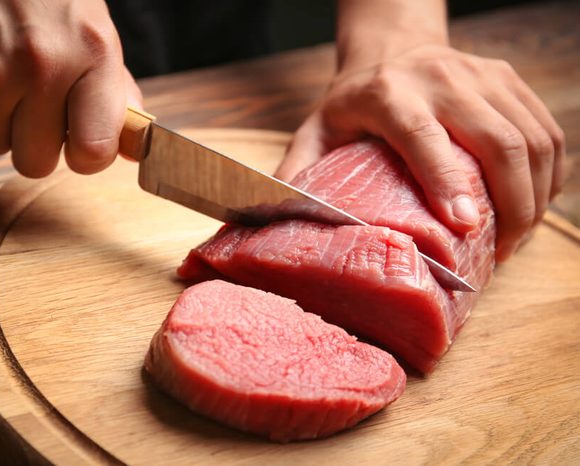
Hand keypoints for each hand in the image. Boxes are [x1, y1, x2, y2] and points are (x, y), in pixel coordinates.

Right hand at [0, 0, 141, 177]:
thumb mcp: (95, 29)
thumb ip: (114, 90)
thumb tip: (132, 145)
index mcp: (92, 55)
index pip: (94, 151)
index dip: (85, 157)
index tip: (78, 143)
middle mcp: (44, 66)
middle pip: (35, 163)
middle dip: (34, 143)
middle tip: (34, 107)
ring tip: (3, 77)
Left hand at [276, 44, 564, 260]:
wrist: (391, 50)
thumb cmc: (352, 103)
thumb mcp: (315, 132)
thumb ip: (298, 172)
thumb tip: (271, 222)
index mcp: (391, 94)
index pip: (425, 138)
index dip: (448, 181)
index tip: (466, 227)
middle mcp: (443, 79)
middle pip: (498, 140)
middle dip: (511, 204)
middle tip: (499, 252)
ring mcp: (483, 76)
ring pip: (533, 137)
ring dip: (534, 196)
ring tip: (514, 239)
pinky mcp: (509, 80)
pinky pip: (546, 131)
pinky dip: (549, 174)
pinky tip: (532, 205)